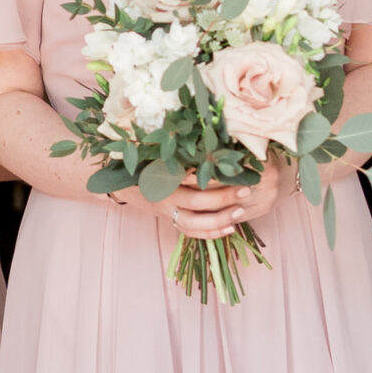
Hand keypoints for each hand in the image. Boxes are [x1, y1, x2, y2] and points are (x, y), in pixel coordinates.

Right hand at [139, 157, 290, 236]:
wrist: (126, 185)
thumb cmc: (147, 164)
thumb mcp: (160, 153)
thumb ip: (184, 151)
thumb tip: (216, 139)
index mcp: (162, 175)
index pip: (191, 177)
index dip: (213, 176)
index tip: (234, 169)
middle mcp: (164, 196)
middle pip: (195, 201)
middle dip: (222, 197)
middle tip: (245, 190)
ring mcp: (167, 212)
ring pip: (193, 222)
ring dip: (218, 219)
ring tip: (239, 212)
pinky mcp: (170, 221)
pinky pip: (190, 232)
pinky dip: (210, 233)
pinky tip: (230, 228)